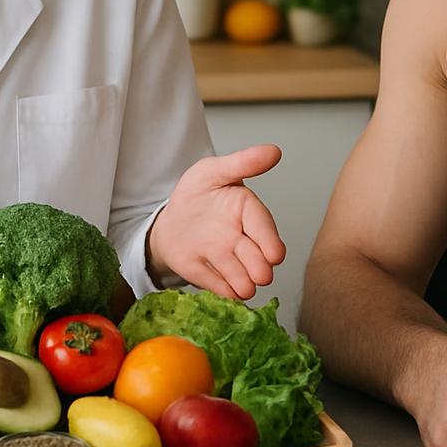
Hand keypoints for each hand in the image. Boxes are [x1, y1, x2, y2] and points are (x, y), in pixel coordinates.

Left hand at [147, 144, 286, 299]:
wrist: (170, 215)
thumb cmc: (198, 192)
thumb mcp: (215, 170)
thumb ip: (243, 162)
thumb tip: (274, 151)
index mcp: (245, 211)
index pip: (262, 225)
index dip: (270, 240)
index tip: (276, 255)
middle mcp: (238, 238)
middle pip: (253, 255)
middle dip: (259, 267)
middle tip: (263, 276)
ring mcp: (220, 257)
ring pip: (236, 273)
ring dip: (242, 282)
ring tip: (246, 289)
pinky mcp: (201, 271)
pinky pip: (211, 282)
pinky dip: (219, 290)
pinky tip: (227, 295)